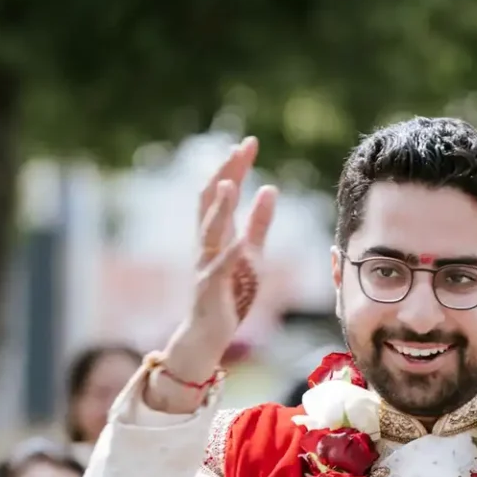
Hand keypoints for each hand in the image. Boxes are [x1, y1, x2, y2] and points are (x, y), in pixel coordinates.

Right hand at [161, 138, 278, 383]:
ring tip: (229, 184)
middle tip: (238, 148)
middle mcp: (206, 245)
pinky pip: (218, 270)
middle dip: (224, 175)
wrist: (208, 334)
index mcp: (217, 234)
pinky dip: (228, 255)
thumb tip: (270, 189)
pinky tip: (239, 242)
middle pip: (211, 202)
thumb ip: (259, 224)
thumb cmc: (229, 294)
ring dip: (219, 208)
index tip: (248, 143)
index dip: (235, 168)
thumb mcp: (251, 255)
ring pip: (208, 231)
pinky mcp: (210, 290)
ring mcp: (206, 265)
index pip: (223, 192)